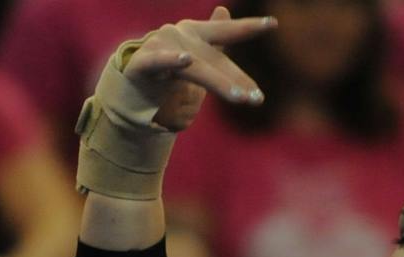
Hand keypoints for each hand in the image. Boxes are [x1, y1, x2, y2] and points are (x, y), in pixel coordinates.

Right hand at [121, 8, 277, 130]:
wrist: (130, 90)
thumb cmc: (167, 74)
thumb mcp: (197, 58)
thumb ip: (214, 39)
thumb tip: (224, 10)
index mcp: (194, 34)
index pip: (226, 32)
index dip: (248, 27)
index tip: (273, 24)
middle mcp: (178, 35)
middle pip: (215, 60)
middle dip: (237, 80)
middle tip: (258, 99)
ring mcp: (159, 46)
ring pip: (195, 68)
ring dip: (218, 83)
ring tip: (239, 97)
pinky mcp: (141, 63)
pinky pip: (159, 62)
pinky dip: (171, 61)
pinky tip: (186, 59)